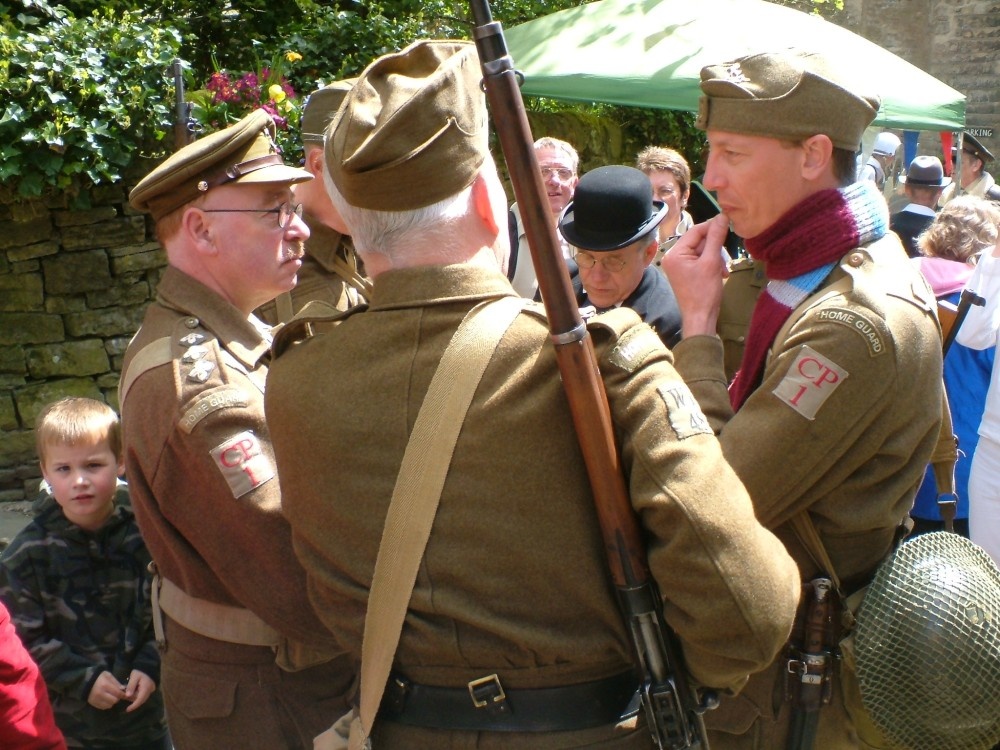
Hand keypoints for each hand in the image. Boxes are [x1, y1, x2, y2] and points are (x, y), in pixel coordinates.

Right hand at [87, 670, 126, 709]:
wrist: (85, 682)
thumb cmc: (99, 677)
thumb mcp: (108, 676)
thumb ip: (116, 682)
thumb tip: (123, 689)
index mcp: (105, 685)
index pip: (117, 693)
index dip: (123, 694)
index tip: (126, 694)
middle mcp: (100, 694)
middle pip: (114, 700)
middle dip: (117, 698)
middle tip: (117, 695)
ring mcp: (96, 700)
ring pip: (109, 705)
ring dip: (112, 702)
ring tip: (111, 697)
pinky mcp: (93, 703)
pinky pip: (103, 707)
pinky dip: (107, 704)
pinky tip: (106, 699)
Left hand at [123, 669, 156, 711]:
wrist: (147, 668)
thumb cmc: (140, 672)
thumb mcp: (134, 676)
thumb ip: (131, 686)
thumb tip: (127, 696)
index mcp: (146, 688)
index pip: (140, 699)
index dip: (134, 706)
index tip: (127, 710)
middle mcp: (149, 691)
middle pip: (140, 701)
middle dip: (133, 702)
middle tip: (124, 698)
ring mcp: (149, 691)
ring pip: (141, 699)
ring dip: (133, 699)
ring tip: (127, 694)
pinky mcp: (147, 691)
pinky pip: (141, 697)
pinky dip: (135, 697)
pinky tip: (131, 693)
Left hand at [661, 213, 730, 337]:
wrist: (700, 318)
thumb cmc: (704, 292)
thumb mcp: (712, 262)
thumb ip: (716, 238)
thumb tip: (722, 216)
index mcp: (675, 253)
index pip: (695, 231)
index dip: (712, 226)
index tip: (729, 222)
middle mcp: (673, 257)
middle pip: (699, 241)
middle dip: (715, 248)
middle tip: (725, 258)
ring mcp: (679, 266)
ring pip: (703, 251)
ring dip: (716, 257)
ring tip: (722, 270)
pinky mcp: (686, 273)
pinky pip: (701, 260)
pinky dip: (712, 264)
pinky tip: (720, 273)